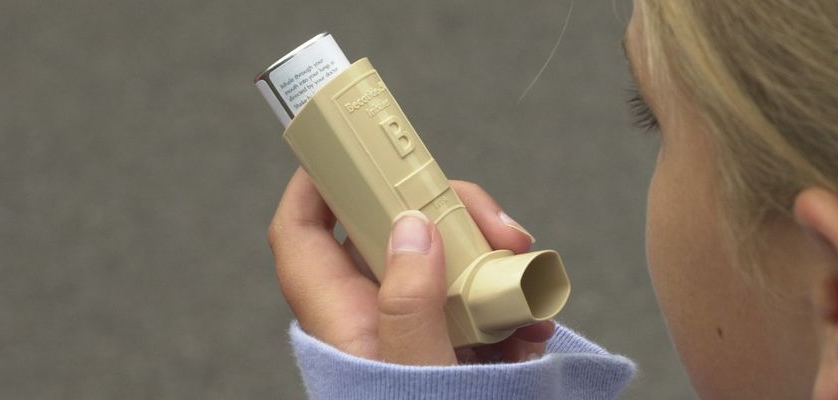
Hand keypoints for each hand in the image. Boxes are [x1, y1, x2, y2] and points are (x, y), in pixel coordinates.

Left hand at [268, 168, 553, 364]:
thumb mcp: (414, 378)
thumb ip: (408, 306)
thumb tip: (409, 228)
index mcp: (342, 320)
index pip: (301, 235)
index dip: (317, 183)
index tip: (358, 150)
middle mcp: (372, 318)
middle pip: (394, 231)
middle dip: (454, 217)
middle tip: (503, 232)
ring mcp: (414, 331)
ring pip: (446, 261)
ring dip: (497, 262)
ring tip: (533, 286)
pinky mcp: (452, 348)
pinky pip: (479, 303)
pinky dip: (513, 304)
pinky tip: (536, 324)